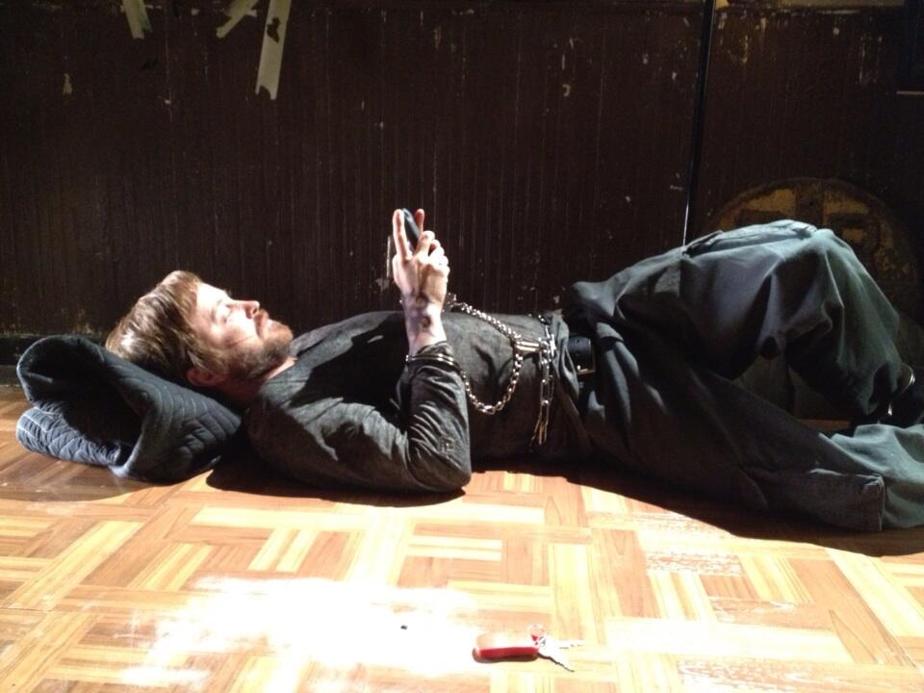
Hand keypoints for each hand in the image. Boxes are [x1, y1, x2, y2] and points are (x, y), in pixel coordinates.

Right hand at [391, 209, 449, 352]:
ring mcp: (430, 264)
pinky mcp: (441, 269)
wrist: (422, 307)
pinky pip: (444, 261)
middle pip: (427, 236)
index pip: (399, 238)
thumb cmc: (409, 291)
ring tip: (433, 270)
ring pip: (439, 249)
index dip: (398, 224)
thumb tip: (406, 246)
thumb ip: (401, 259)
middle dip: (431, 236)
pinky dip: (443, 267)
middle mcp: (417, 260)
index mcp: (403, 261)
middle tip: (432, 240)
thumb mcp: (399, 275)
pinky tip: (438, 278)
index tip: (399, 211)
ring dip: (438, 256)